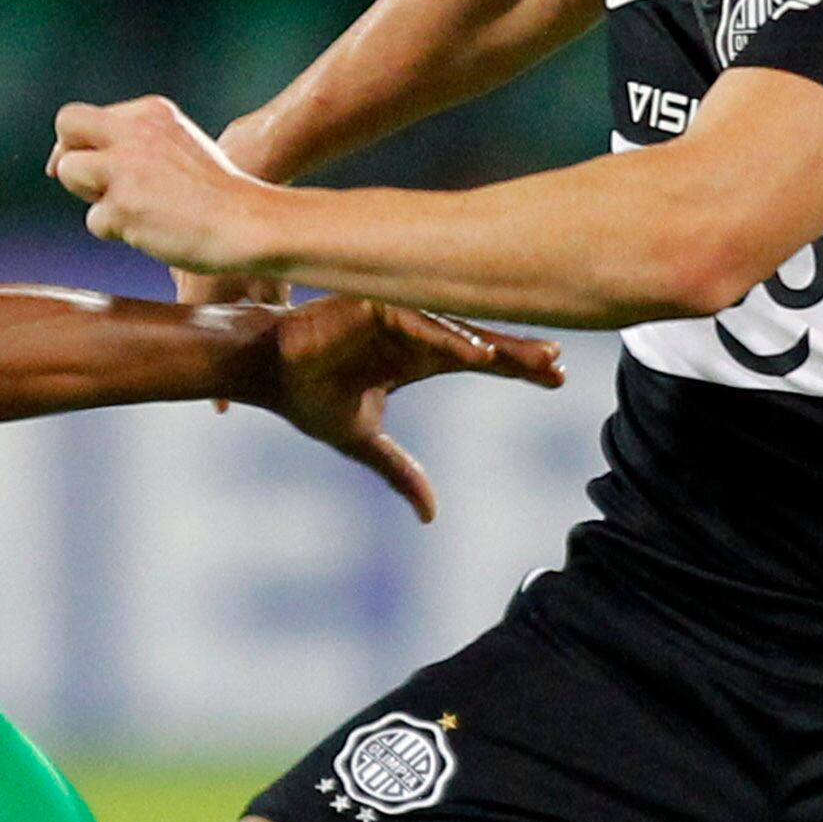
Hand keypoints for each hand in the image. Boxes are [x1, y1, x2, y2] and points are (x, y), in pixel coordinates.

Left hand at [49, 97, 275, 275]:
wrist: (247, 223)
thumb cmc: (215, 195)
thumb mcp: (178, 146)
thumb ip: (137, 143)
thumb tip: (76, 161)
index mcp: (151, 112)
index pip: (88, 115)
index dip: (79, 142)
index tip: (88, 165)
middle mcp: (135, 131)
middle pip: (67, 125)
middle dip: (67, 156)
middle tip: (91, 185)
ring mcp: (125, 166)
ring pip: (69, 172)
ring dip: (92, 197)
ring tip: (134, 212)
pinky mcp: (121, 205)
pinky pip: (94, 221)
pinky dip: (117, 232)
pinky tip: (152, 231)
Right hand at [253, 298, 563, 521]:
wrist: (262, 369)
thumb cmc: (306, 394)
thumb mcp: (362, 441)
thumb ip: (399, 472)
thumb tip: (431, 515)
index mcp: (413, 355)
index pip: (477, 357)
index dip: (517, 367)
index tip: (557, 378)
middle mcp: (412, 331)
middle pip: (479, 341)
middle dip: (521, 354)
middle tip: (560, 364)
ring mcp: (394, 315)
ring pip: (455, 330)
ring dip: (495, 345)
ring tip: (535, 361)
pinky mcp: (371, 306)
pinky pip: (417, 322)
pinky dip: (447, 337)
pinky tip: (477, 353)